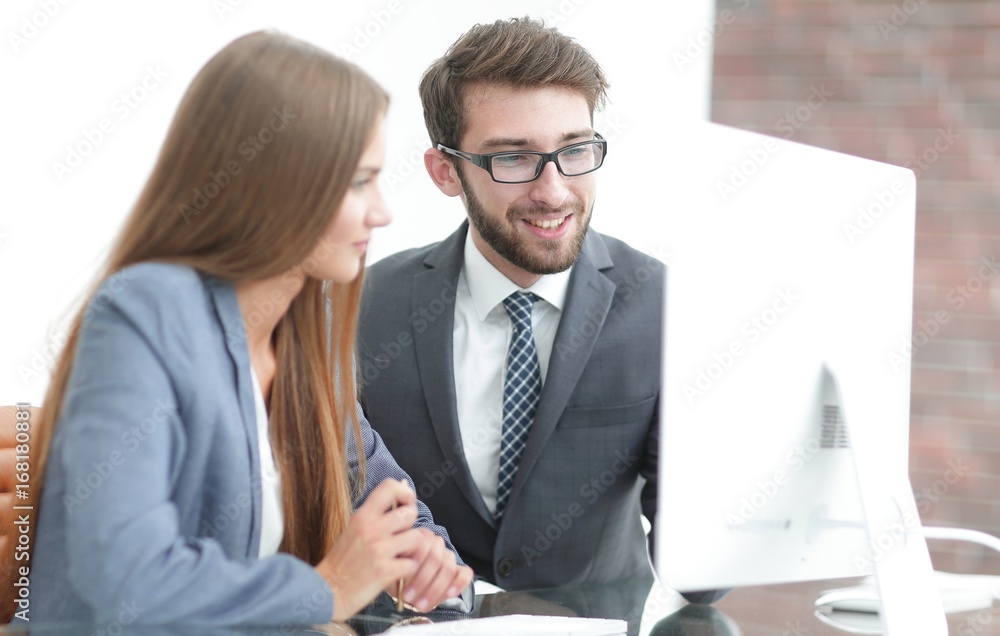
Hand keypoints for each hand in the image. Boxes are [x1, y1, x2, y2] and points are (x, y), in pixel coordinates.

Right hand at [314, 479, 421, 620]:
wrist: (327, 592)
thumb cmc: (342, 562)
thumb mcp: (353, 530)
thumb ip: (375, 516)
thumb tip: (400, 497)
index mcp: (362, 516)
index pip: (390, 487)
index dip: (406, 493)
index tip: (407, 505)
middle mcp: (370, 529)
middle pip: (410, 513)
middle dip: (411, 526)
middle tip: (403, 537)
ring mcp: (378, 550)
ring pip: (416, 538)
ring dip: (413, 549)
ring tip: (402, 556)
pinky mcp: (385, 571)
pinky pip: (412, 564)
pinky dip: (408, 570)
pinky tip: (398, 572)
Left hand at [393, 527, 473, 611]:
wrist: (404, 581)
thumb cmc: (396, 574)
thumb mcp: (390, 569)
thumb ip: (397, 566)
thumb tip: (403, 571)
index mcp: (418, 537)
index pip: (421, 546)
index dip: (413, 567)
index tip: (403, 587)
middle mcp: (435, 543)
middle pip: (435, 558)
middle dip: (422, 582)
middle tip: (410, 599)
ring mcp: (448, 556)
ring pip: (448, 567)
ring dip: (435, 589)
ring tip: (421, 604)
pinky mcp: (459, 570)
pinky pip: (466, 573)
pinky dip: (459, 584)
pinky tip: (449, 594)